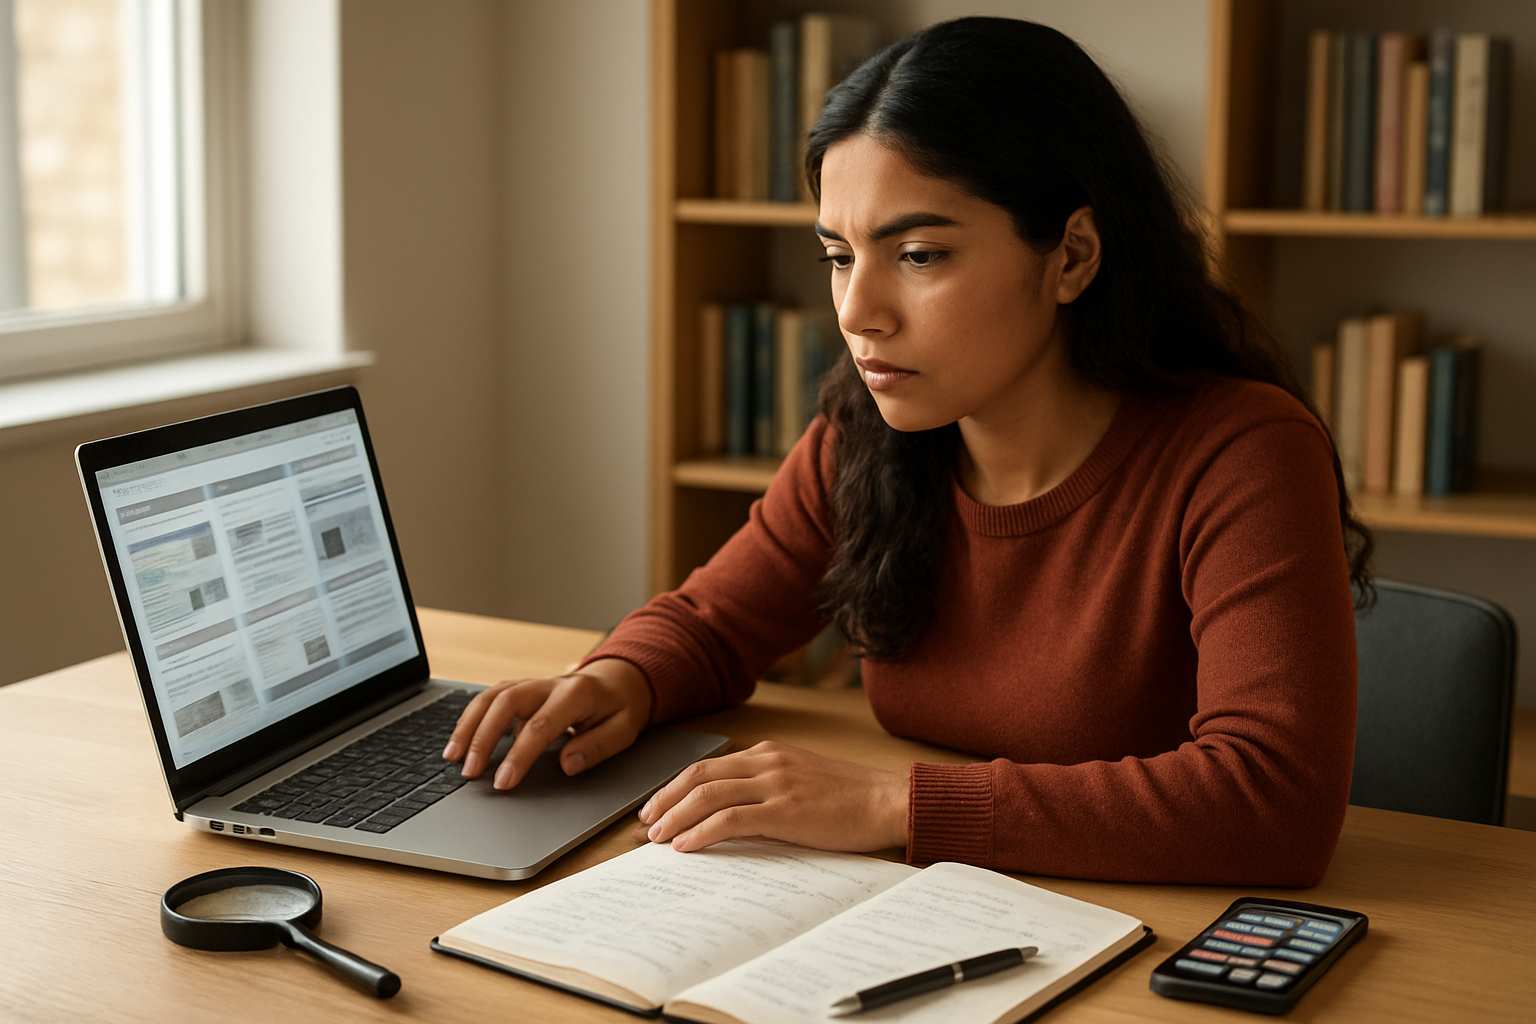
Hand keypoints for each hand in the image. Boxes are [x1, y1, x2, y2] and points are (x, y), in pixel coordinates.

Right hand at [442, 658, 651, 789]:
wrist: (621, 677)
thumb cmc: (621, 706)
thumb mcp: (624, 728)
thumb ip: (597, 746)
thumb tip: (567, 764)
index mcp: (577, 693)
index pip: (541, 725)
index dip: (520, 755)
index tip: (503, 781)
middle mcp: (549, 684)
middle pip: (506, 703)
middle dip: (483, 737)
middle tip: (470, 771)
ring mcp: (533, 684)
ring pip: (492, 696)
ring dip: (469, 725)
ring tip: (452, 756)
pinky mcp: (522, 689)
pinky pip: (491, 699)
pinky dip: (472, 718)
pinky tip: (460, 741)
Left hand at [636, 741, 907, 852]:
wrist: (888, 801)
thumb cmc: (851, 798)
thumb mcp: (802, 779)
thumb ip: (768, 785)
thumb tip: (729, 810)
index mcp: (770, 753)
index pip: (709, 766)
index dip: (676, 786)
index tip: (657, 806)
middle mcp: (768, 762)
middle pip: (699, 775)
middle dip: (665, 799)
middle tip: (645, 822)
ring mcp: (776, 784)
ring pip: (708, 794)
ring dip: (675, 816)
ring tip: (656, 837)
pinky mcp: (785, 810)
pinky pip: (731, 818)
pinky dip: (702, 831)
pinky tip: (686, 846)